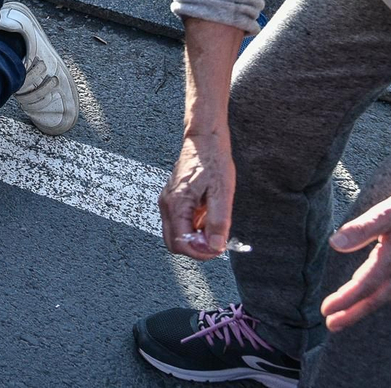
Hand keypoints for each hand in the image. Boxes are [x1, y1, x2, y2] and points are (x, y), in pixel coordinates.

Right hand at [160, 130, 236, 258]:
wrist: (204, 139)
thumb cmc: (212, 160)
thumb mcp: (222, 193)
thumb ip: (218, 222)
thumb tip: (216, 246)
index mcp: (176, 204)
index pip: (180, 243)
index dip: (200, 252)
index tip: (218, 247)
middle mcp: (167, 204)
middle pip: (174, 242)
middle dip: (196, 247)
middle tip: (216, 241)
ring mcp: (169, 201)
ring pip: (177, 233)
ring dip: (196, 237)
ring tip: (215, 226)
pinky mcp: (174, 198)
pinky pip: (181, 222)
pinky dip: (195, 227)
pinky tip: (209, 216)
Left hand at [322, 174, 390, 330]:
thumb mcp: (387, 212)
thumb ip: (361, 229)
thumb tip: (335, 244)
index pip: (364, 285)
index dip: (345, 299)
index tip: (326, 310)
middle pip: (374, 298)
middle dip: (353, 313)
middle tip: (332, 325)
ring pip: (382, 294)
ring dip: (362, 306)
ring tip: (343, 316)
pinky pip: (388, 286)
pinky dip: (373, 295)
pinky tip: (365, 293)